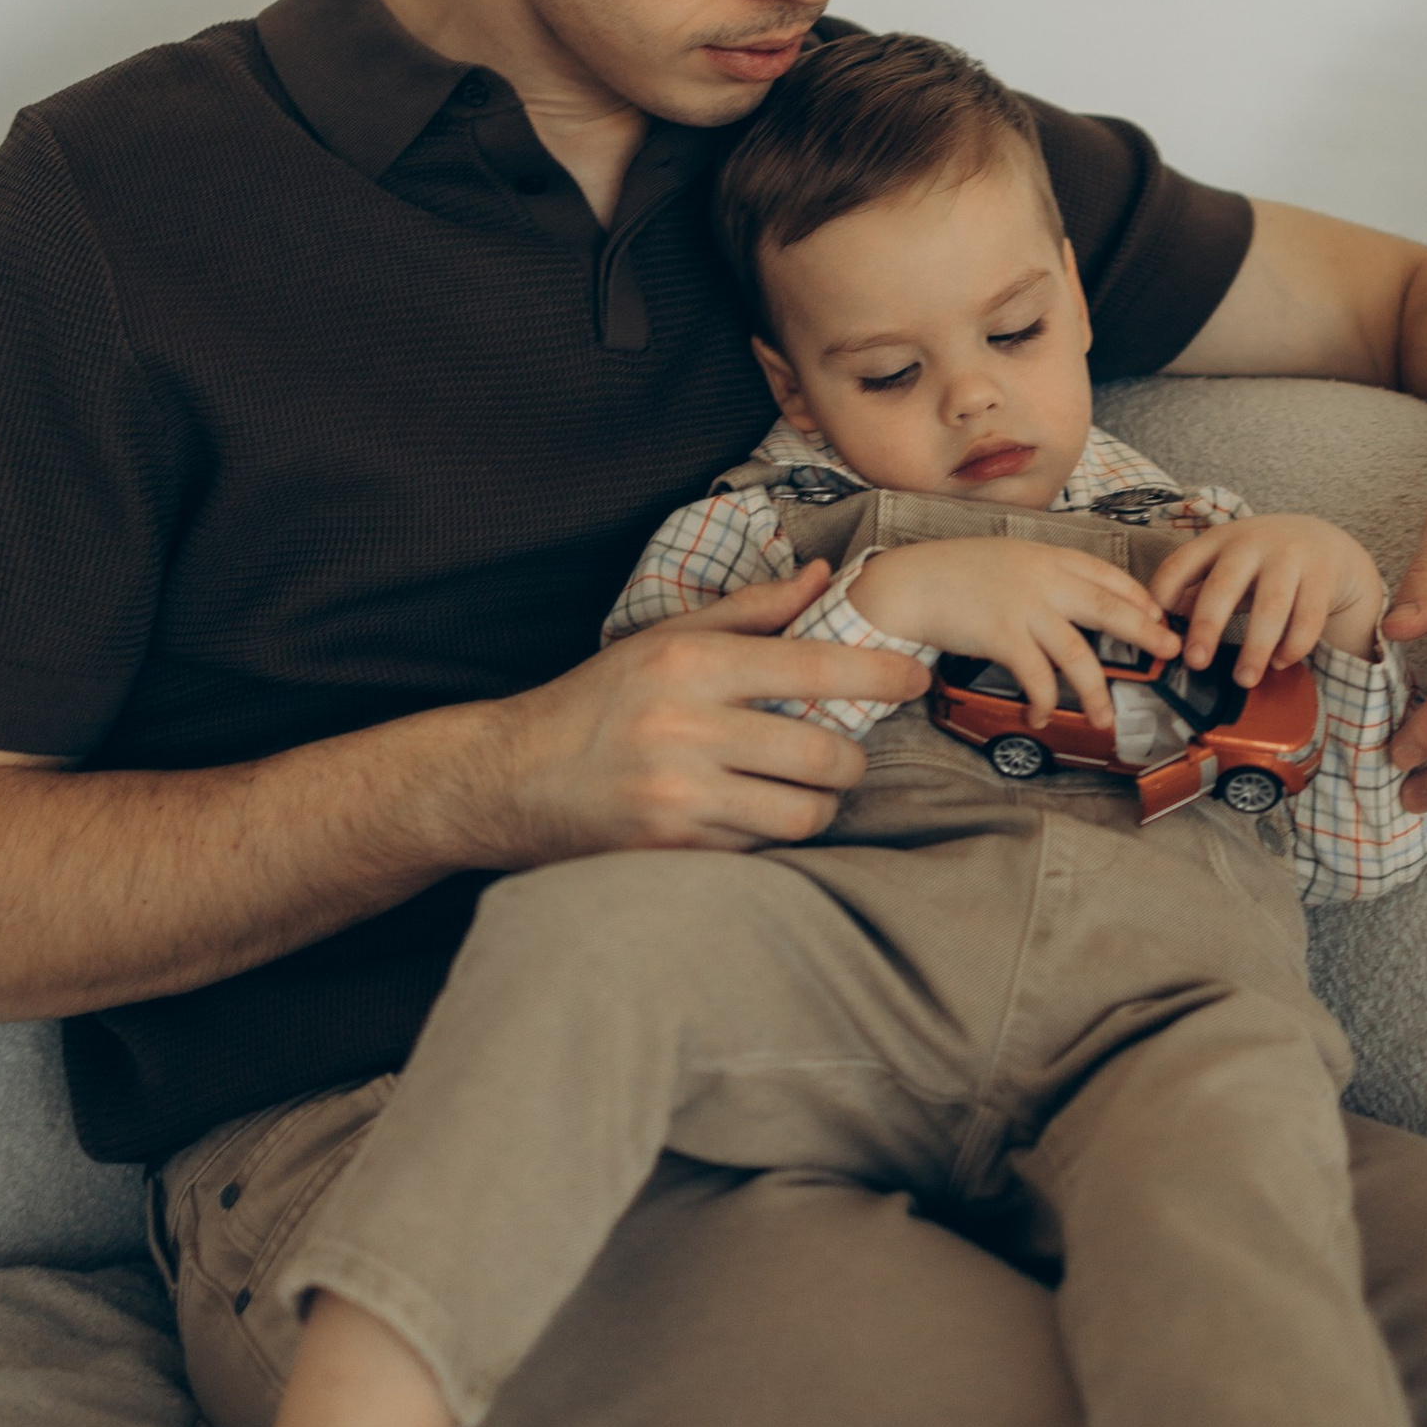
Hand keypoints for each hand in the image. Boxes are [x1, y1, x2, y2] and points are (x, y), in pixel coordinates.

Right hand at [477, 565, 927, 858]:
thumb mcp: (664, 639)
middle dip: (850, 758)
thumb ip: (750, 611)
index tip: (916, 677)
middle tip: (842, 753)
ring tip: (799, 789)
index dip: (878, 672)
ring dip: (816, 804)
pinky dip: (766, 835)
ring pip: (802, 812)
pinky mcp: (670, 849)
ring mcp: (678, 795)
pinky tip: (746, 815)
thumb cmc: (596, 702)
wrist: (509, 778)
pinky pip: (759, 849)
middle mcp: (686, 727)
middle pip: (822, 752)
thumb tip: (826, 576)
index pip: (812, 663)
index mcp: (690, 663)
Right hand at [854, 537, 1177, 729]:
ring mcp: (1024, 607)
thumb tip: (1068, 599)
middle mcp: (1042, 579)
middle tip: (1171, 650)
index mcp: (1045, 556)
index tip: (1157, 613)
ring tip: (1108, 720)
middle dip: (1144, 632)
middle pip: (1108, 608)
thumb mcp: (1005, 558)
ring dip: (1097, 693)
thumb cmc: (952, 573)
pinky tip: (1042, 717)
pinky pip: (1037, 677)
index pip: (1105, 573)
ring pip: (1078, 654)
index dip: (1136, 595)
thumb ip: (1039, 573)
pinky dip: (1045, 702)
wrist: (909, 583)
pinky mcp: (1003, 635)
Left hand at [1145, 515, 1385, 682]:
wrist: (1324, 541)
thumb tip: (1161, 627)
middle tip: (1196, 662)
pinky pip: (1307, 618)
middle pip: (1224, 585)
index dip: (1163, 593)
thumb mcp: (1226, 563)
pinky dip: (1293, 646)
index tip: (1155, 627)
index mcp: (1218, 540)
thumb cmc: (1262, 562)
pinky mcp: (1321, 576)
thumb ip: (1195, 589)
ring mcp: (1289, 557)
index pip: (1180, 563)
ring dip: (1256, 648)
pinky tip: (1280, 663)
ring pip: (1271, 607)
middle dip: (1207, 626)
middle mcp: (1251, 543)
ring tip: (1244, 680)